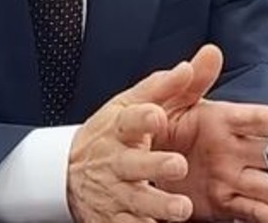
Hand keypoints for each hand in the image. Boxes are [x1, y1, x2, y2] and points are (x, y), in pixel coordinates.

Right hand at [67, 59, 211, 221]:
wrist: (68, 172)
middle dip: (155, 165)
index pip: (129, 119)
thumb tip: (200, 61)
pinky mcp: (113, 217)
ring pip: (135, 200)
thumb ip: (167, 85)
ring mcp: (114, 190)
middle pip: (133, 163)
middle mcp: (116, 160)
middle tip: (177, 164)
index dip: (143, 117)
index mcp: (121, 128)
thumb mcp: (133, 104)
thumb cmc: (112, 134)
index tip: (156, 114)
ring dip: (158, 205)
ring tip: (181, 208)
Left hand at [156, 45, 267, 222]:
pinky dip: (265, 214)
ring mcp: (230, 176)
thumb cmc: (154, 126)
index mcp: (223, 120)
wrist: (134, 164)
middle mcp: (232, 149)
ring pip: (267, 184)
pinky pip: (249, 210)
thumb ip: (191, 79)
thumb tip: (210, 51)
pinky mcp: (223, 203)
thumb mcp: (168, 99)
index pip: (257, 118)